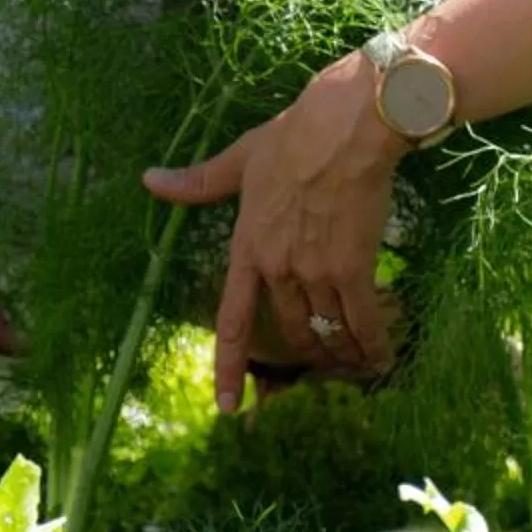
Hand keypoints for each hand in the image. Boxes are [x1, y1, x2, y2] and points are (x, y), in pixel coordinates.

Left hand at [143, 55, 402, 413]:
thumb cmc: (295, 135)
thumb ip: (199, 182)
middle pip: (289, 332)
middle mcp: (277, 267)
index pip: (230, 320)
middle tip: (327, 364)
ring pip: (326, 332)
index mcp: (246, 247)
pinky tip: (382, 359)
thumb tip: (149, 181)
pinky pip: (362, 322)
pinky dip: (372, 345)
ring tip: (358, 363)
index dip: (226, 368)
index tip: (227, 406)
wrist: (348, 125)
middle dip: (307, 355)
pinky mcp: (354, 267)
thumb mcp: (240, 160)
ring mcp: (315, 270)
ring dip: (342, 355)